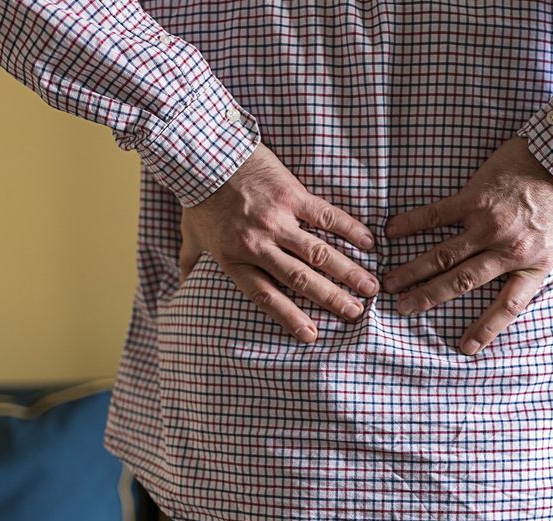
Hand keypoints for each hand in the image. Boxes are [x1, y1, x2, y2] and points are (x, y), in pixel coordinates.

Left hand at [179, 142, 378, 343]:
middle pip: (300, 279)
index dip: (289, 318)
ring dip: (348, 272)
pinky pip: (326, 217)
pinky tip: (368, 244)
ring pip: (319, 253)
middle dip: (331, 299)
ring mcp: (277, 219)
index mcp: (234, 259)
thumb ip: (190, 263)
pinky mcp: (292, 195)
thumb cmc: (198, 196)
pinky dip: (349, 230)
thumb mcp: (190, 235)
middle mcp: (258, 244)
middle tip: (356, 314)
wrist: (204, 153)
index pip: (266, 296)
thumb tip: (182, 287)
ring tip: (370, 288)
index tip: (312, 336)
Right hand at [382, 135, 552, 355]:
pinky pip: (437, 216)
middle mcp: (507, 250)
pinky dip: (413, 225)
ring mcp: (488, 225)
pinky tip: (391, 232)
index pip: (508, 305)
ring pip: (444, 256)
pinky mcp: (474, 198)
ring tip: (390, 283)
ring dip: (414, 271)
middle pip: (462, 283)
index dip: (487, 329)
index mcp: (534, 263)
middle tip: (403, 309)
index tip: (467, 348)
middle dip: (429, 299)